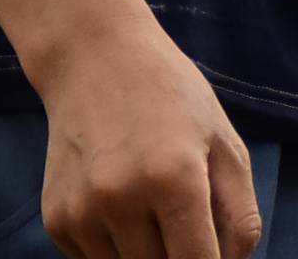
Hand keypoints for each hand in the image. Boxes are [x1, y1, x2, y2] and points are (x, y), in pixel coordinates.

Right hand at [26, 8, 261, 258]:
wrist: (94, 58)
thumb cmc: (172, 98)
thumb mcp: (225, 143)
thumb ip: (240, 216)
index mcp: (174, 179)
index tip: (211, 253)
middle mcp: (122, 199)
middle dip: (181, 256)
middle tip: (184, 217)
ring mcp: (83, 212)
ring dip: (147, 256)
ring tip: (153, 207)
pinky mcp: (57, 219)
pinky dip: (116, 249)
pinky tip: (122, 203)